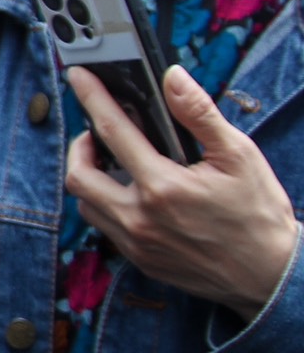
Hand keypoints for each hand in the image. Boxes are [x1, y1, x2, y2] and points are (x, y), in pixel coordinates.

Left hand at [65, 65, 301, 317]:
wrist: (272, 274)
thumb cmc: (259, 214)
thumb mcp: (239, 156)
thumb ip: (199, 114)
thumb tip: (172, 78)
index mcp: (163, 187)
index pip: (112, 131)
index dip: (92, 98)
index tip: (79, 77)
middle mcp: (141, 218)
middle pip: (79, 175)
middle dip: (81, 146)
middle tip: (97, 133)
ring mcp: (137, 243)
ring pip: (87, 205)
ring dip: (91, 178)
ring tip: (113, 162)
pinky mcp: (140, 260)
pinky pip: (105, 228)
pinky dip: (106, 205)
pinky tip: (130, 193)